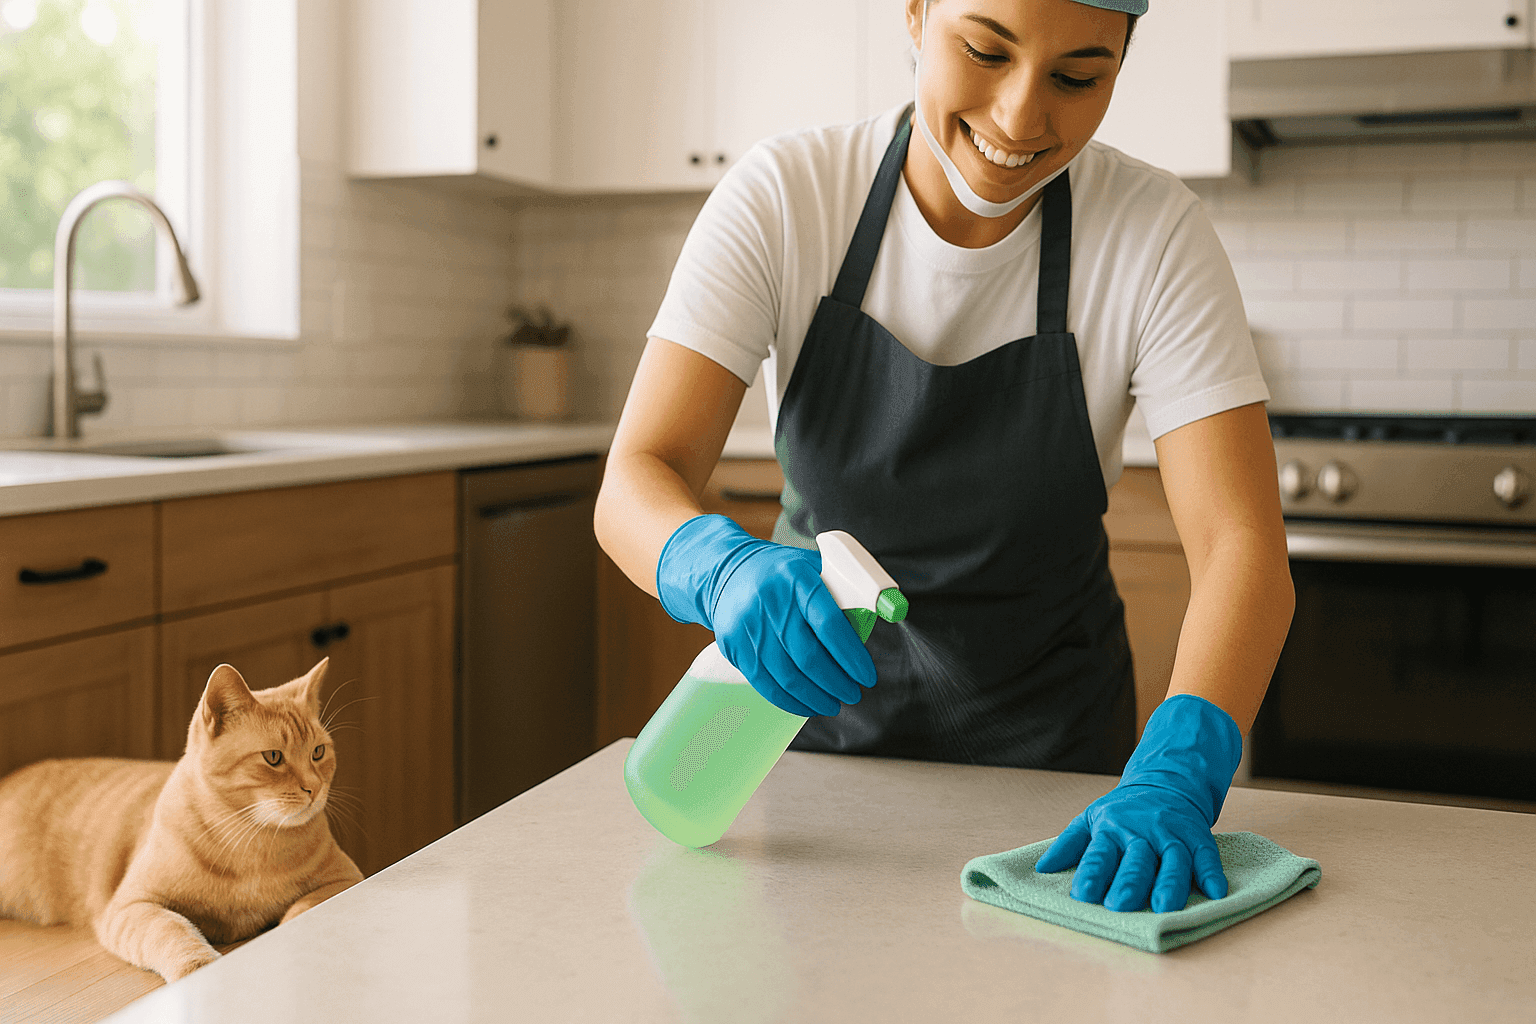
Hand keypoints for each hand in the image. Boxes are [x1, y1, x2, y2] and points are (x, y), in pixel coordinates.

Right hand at [656, 514, 875, 717]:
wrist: (726, 572)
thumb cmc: (782, 574)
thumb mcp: (813, 568)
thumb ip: (844, 591)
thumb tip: (886, 613)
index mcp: (796, 578)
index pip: (828, 623)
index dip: (850, 656)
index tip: (866, 676)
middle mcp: (770, 601)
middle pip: (807, 656)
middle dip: (836, 683)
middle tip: (853, 694)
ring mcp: (748, 625)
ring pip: (786, 675)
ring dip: (815, 697)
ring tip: (833, 704)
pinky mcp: (734, 645)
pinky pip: (764, 683)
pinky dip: (789, 700)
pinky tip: (807, 705)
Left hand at [1034, 694, 1242, 912]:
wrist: (1164, 782)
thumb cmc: (1121, 812)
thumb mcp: (1090, 820)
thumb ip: (1068, 845)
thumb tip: (1041, 868)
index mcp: (1111, 828)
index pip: (1100, 853)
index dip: (1092, 873)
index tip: (1083, 894)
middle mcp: (1142, 831)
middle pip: (1137, 860)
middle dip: (1128, 882)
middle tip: (1119, 905)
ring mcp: (1172, 834)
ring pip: (1173, 860)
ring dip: (1170, 883)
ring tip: (1164, 906)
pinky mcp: (1198, 837)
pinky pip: (1207, 855)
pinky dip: (1212, 873)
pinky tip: (1216, 892)